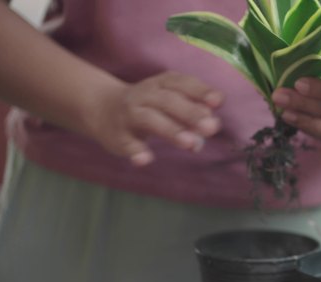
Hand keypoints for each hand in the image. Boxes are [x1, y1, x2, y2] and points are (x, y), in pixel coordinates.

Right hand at [86, 71, 222, 165]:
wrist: (102, 108)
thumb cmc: (151, 105)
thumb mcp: (171, 100)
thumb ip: (194, 109)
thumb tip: (212, 123)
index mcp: (162, 84)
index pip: (182, 83)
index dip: (200, 91)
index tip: (218, 101)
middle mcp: (145, 95)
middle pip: (169, 101)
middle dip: (190, 113)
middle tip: (211, 127)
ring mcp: (130, 115)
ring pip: (150, 119)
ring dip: (171, 130)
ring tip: (191, 144)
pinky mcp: (118, 136)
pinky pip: (127, 143)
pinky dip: (136, 151)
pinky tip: (146, 159)